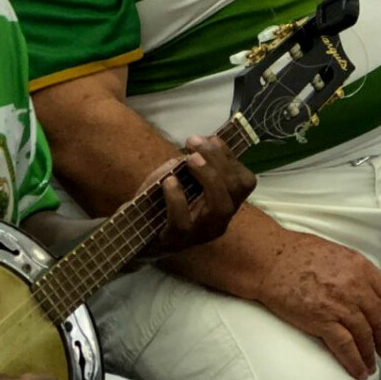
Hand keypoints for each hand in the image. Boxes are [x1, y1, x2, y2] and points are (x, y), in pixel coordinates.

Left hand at [150, 135, 255, 254]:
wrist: (136, 230)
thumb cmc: (162, 200)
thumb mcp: (181, 177)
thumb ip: (193, 163)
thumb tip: (203, 144)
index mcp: (224, 204)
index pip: (244, 182)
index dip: (231, 157)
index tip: (211, 139)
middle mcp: (219, 221)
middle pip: (235, 190)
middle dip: (217, 160)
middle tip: (194, 143)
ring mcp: (200, 233)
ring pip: (220, 207)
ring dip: (208, 176)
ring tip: (190, 158)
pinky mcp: (176, 240)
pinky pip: (182, 221)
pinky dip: (177, 198)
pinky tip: (169, 181)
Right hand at [254, 231, 380, 379]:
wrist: (270, 259)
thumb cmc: (297, 252)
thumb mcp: (337, 252)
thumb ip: (356, 270)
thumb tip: (366, 289)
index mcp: (361, 267)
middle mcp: (355, 286)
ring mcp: (339, 304)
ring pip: (365, 336)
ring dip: (371, 354)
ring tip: (371, 364)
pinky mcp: (322, 320)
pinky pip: (346, 347)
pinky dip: (355, 362)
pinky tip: (359, 370)